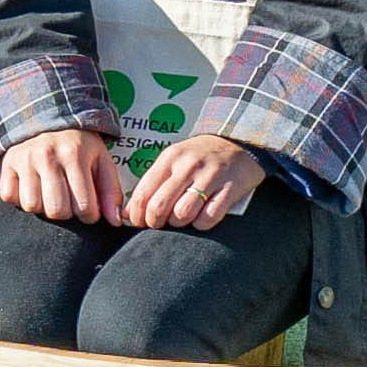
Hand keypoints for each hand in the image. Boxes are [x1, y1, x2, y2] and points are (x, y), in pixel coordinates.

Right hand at [0, 128, 127, 226]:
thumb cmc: (78, 145)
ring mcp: (24, 159)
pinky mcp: (7, 163)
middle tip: (68, 199)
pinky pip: (9, 196)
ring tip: (49, 193)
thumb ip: (111, 191)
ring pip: (31, 206)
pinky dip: (19, 198)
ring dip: (42, 206)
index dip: (90, 215)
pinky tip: (32, 187)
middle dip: (66, 212)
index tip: (88, 207)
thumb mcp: (101, 161)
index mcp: (75, 155)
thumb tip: (115, 221)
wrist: (48, 117)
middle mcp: (47, 156)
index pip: (84, 207)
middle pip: (56, 211)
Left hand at [123, 133, 264, 232]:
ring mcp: (210, 176)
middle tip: (160, 224)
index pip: (143, 192)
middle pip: (159, 206)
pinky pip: (208, 218)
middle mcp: (188, 166)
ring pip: (183, 214)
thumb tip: (127, 214)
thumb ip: (152, 184)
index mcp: (170, 158)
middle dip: (155, 222)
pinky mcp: (230, 188)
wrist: (240, 143)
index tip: (140, 222)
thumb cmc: (201, 157)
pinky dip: (202, 224)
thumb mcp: (174, 161)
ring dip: (180, 223)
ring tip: (182, 218)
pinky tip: (202, 217)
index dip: (137, 215)